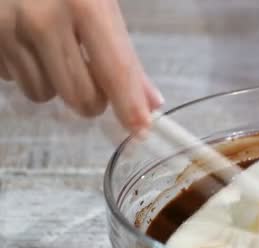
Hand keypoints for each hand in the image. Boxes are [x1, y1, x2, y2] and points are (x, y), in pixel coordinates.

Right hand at [0, 0, 161, 131]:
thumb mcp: (98, 2)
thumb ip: (123, 52)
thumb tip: (150, 101)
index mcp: (85, 4)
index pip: (115, 69)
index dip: (129, 105)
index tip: (141, 130)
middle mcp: (45, 20)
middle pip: (80, 95)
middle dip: (92, 100)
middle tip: (92, 79)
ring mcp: (8, 30)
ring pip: (44, 94)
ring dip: (54, 85)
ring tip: (52, 49)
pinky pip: (13, 81)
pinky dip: (25, 71)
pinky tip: (26, 43)